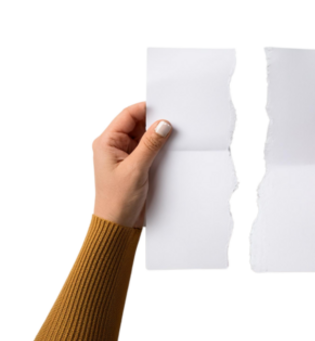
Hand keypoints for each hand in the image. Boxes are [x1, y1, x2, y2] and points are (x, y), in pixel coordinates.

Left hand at [91, 101, 171, 227]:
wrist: (116, 224)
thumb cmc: (117, 200)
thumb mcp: (136, 169)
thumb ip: (150, 144)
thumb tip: (163, 124)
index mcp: (106, 141)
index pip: (128, 114)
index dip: (147, 109)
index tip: (167, 110)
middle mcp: (113, 145)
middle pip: (136, 123)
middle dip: (154, 123)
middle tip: (174, 124)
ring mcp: (123, 154)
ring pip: (143, 135)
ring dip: (156, 136)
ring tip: (172, 139)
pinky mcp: (133, 163)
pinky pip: (146, 148)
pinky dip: (157, 148)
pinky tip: (167, 150)